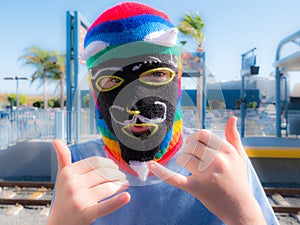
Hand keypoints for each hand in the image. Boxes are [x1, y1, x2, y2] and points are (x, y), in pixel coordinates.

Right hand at [47, 140, 129, 224]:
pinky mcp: (86, 213)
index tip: (115, 167)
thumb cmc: (63, 198)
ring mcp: (79, 199)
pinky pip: (105, 206)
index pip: (95, 162)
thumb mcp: (62, 177)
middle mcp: (72, 184)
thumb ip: (63, 158)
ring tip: (124, 185)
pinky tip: (126, 196)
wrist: (59, 224)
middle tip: (122, 177)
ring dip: (120, 185)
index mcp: (69, 173)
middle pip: (103, 173)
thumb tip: (56, 141)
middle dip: (116, 175)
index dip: (108, 163)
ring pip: (108, 187)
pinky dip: (117, 201)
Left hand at [149, 117, 265, 224]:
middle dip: (189, 149)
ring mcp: (206, 175)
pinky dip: (162, 172)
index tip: (197, 146)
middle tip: (194, 158)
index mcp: (227, 150)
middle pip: (191, 144)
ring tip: (193, 168)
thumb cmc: (238, 180)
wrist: (240, 208)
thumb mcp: (240, 156)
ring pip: (183, 157)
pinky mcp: (196, 188)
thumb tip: (232, 117)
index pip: (202, 134)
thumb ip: (234, 136)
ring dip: (184, 161)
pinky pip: (175, 178)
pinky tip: (151, 165)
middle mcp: (217, 160)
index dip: (196, 138)